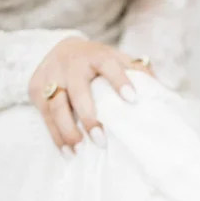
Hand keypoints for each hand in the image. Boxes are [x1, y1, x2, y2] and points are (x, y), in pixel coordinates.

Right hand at [28, 38, 152, 154]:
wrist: (63, 49)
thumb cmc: (100, 63)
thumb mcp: (118, 61)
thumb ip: (139, 73)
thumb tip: (162, 93)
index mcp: (96, 56)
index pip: (109, 66)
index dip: (120, 81)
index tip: (133, 100)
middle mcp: (72, 64)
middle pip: (78, 91)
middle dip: (88, 116)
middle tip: (101, 139)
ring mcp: (52, 75)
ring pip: (56, 105)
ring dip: (68, 130)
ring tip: (79, 151)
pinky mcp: (37, 88)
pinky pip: (45, 116)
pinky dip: (56, 135)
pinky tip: (67, 151)